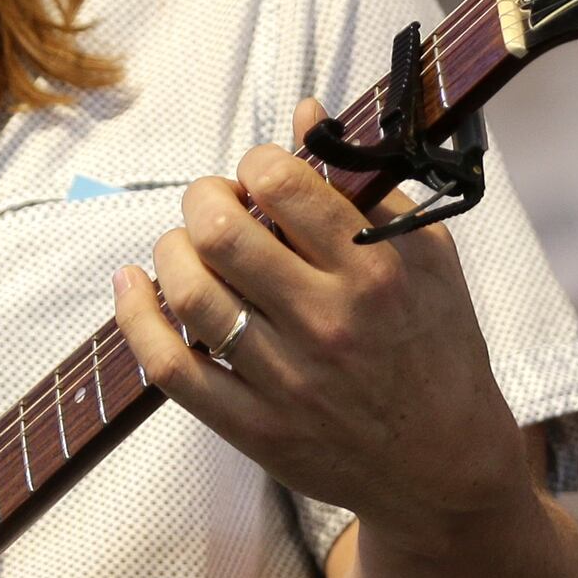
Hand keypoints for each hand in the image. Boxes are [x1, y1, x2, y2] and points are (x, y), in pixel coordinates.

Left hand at [110, 98, 539, 548]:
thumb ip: (366, 184)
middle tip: (216, 208)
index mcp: (375, 267)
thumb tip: (302, 112)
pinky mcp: (254, 427)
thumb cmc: (438, 348)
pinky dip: (136, 318)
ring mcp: (287, 379)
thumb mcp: (427, 256)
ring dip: (172, 252)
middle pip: (221, 233)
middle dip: (204, 200)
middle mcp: (329, 320)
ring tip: (186, 247)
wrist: (444, 465)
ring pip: (191, 294)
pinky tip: (133, 285)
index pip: (281, 182)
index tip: (260, 178)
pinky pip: (172, 367)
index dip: (255, 165)